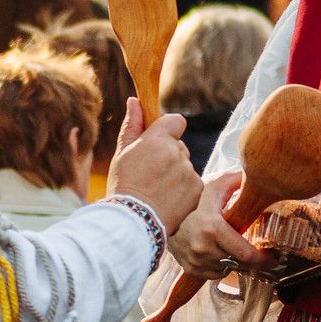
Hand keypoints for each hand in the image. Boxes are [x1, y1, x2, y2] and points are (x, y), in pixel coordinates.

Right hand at [104, 98, 201, 234]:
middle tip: (150, 174)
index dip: (168, 130)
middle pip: (178, 146)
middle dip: (168, 155)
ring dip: (175, 173)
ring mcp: (189, 171)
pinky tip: (167, 199)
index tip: (157, 142)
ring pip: (185, 165)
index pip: (176, 121)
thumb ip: (133, 125)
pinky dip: (183, 189)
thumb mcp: (123, 153)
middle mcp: (177, 152)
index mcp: (157, 139)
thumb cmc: (123, 185)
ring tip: (157, 190)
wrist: (133, 221)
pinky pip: (192, 182)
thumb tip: (135, 100)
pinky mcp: (198, 188)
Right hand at [166, 170, 275, 280]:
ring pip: (228, 268)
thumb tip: (254, 174)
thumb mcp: (212, 189)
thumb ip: (233, 182)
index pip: (246, 254)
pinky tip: (219, 253)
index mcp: (212, 228)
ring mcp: (196, 260)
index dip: (263, 259)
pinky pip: (215, 274)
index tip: (273, 257)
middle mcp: (203, 247)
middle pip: (240, 263)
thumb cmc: (192, 203)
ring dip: (235, 261)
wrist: (159, 218)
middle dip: (252, 260)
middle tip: (262, 255)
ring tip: (235, 249)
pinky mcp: (191, 268)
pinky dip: (221, 265)